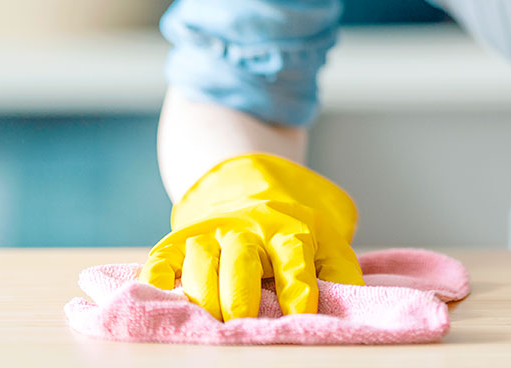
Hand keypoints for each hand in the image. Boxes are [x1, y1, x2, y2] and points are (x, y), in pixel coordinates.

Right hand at [139, 153, 363, 320]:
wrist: (251, 186)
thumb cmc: (294, 232)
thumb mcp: (327, 243)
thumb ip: (342, 275)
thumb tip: (355, 309)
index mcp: (289, 230)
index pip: (294, 258)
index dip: (297, 286)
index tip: (300, 314)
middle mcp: (247, 230)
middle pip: (240, 260)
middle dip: (240, 293)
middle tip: (242, 323)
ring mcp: (210, 233)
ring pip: (200, 260)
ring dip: (201, 291)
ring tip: (207, 322)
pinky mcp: (178, 241)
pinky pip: (161, 257)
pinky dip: (154, 275)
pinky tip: (154, 293)